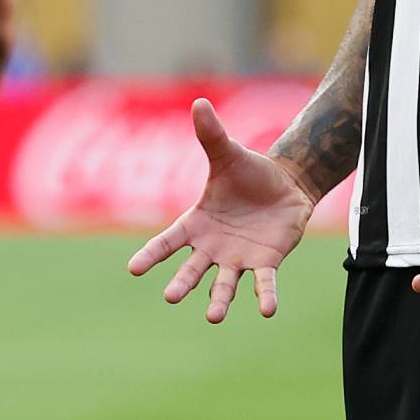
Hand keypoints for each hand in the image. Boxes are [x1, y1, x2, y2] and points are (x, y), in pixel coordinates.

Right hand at [127, 97, 313, 323]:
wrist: (285, 184)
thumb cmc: (249, 172)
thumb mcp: (228, 153)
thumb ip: (211, 135)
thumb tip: (199, 103)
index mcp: (197, 223)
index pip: (168, 241)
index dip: (152, 254)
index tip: (134, 269)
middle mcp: (213, 246)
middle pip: (193, 269)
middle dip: (182, 283)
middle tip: (170, 297)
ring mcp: (237, 258)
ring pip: (224, 283)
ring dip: (219, 300)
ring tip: (213, 316)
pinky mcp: (265, 262)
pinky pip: (263, 283)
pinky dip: (265, 297)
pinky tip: (267, 311)